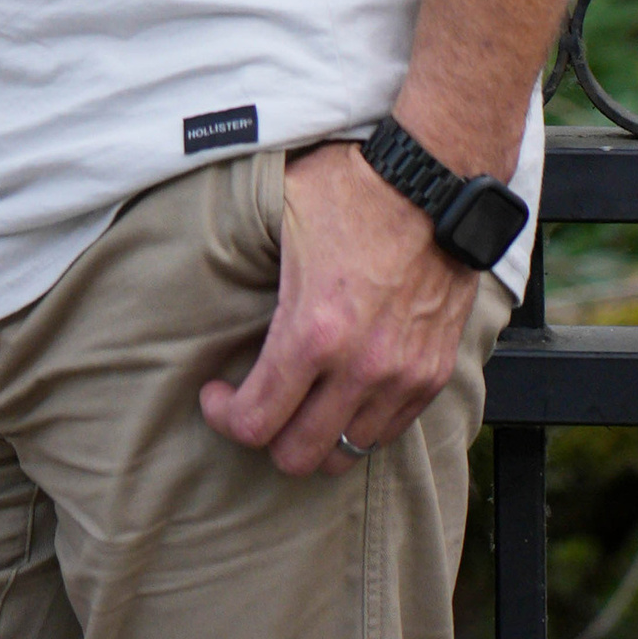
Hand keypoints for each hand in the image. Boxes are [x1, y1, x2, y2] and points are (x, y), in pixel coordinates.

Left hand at [199, 143, 480, 478]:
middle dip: (266, 436)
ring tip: (300, 403)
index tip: (217, 395)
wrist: (434, 183)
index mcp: (313, 331)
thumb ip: (248, 267)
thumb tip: (203, 274)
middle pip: (299, 455)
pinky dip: (358, 424)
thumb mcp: (278, 219)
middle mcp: (362, 367)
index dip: (224, 417)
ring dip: (314, 435)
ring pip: (346, 453)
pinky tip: (340, 394)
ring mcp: (403, 376)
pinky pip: (388, 432)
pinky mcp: (433, 374)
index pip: (256, 421)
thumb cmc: (352, 192)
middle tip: (255, 404)